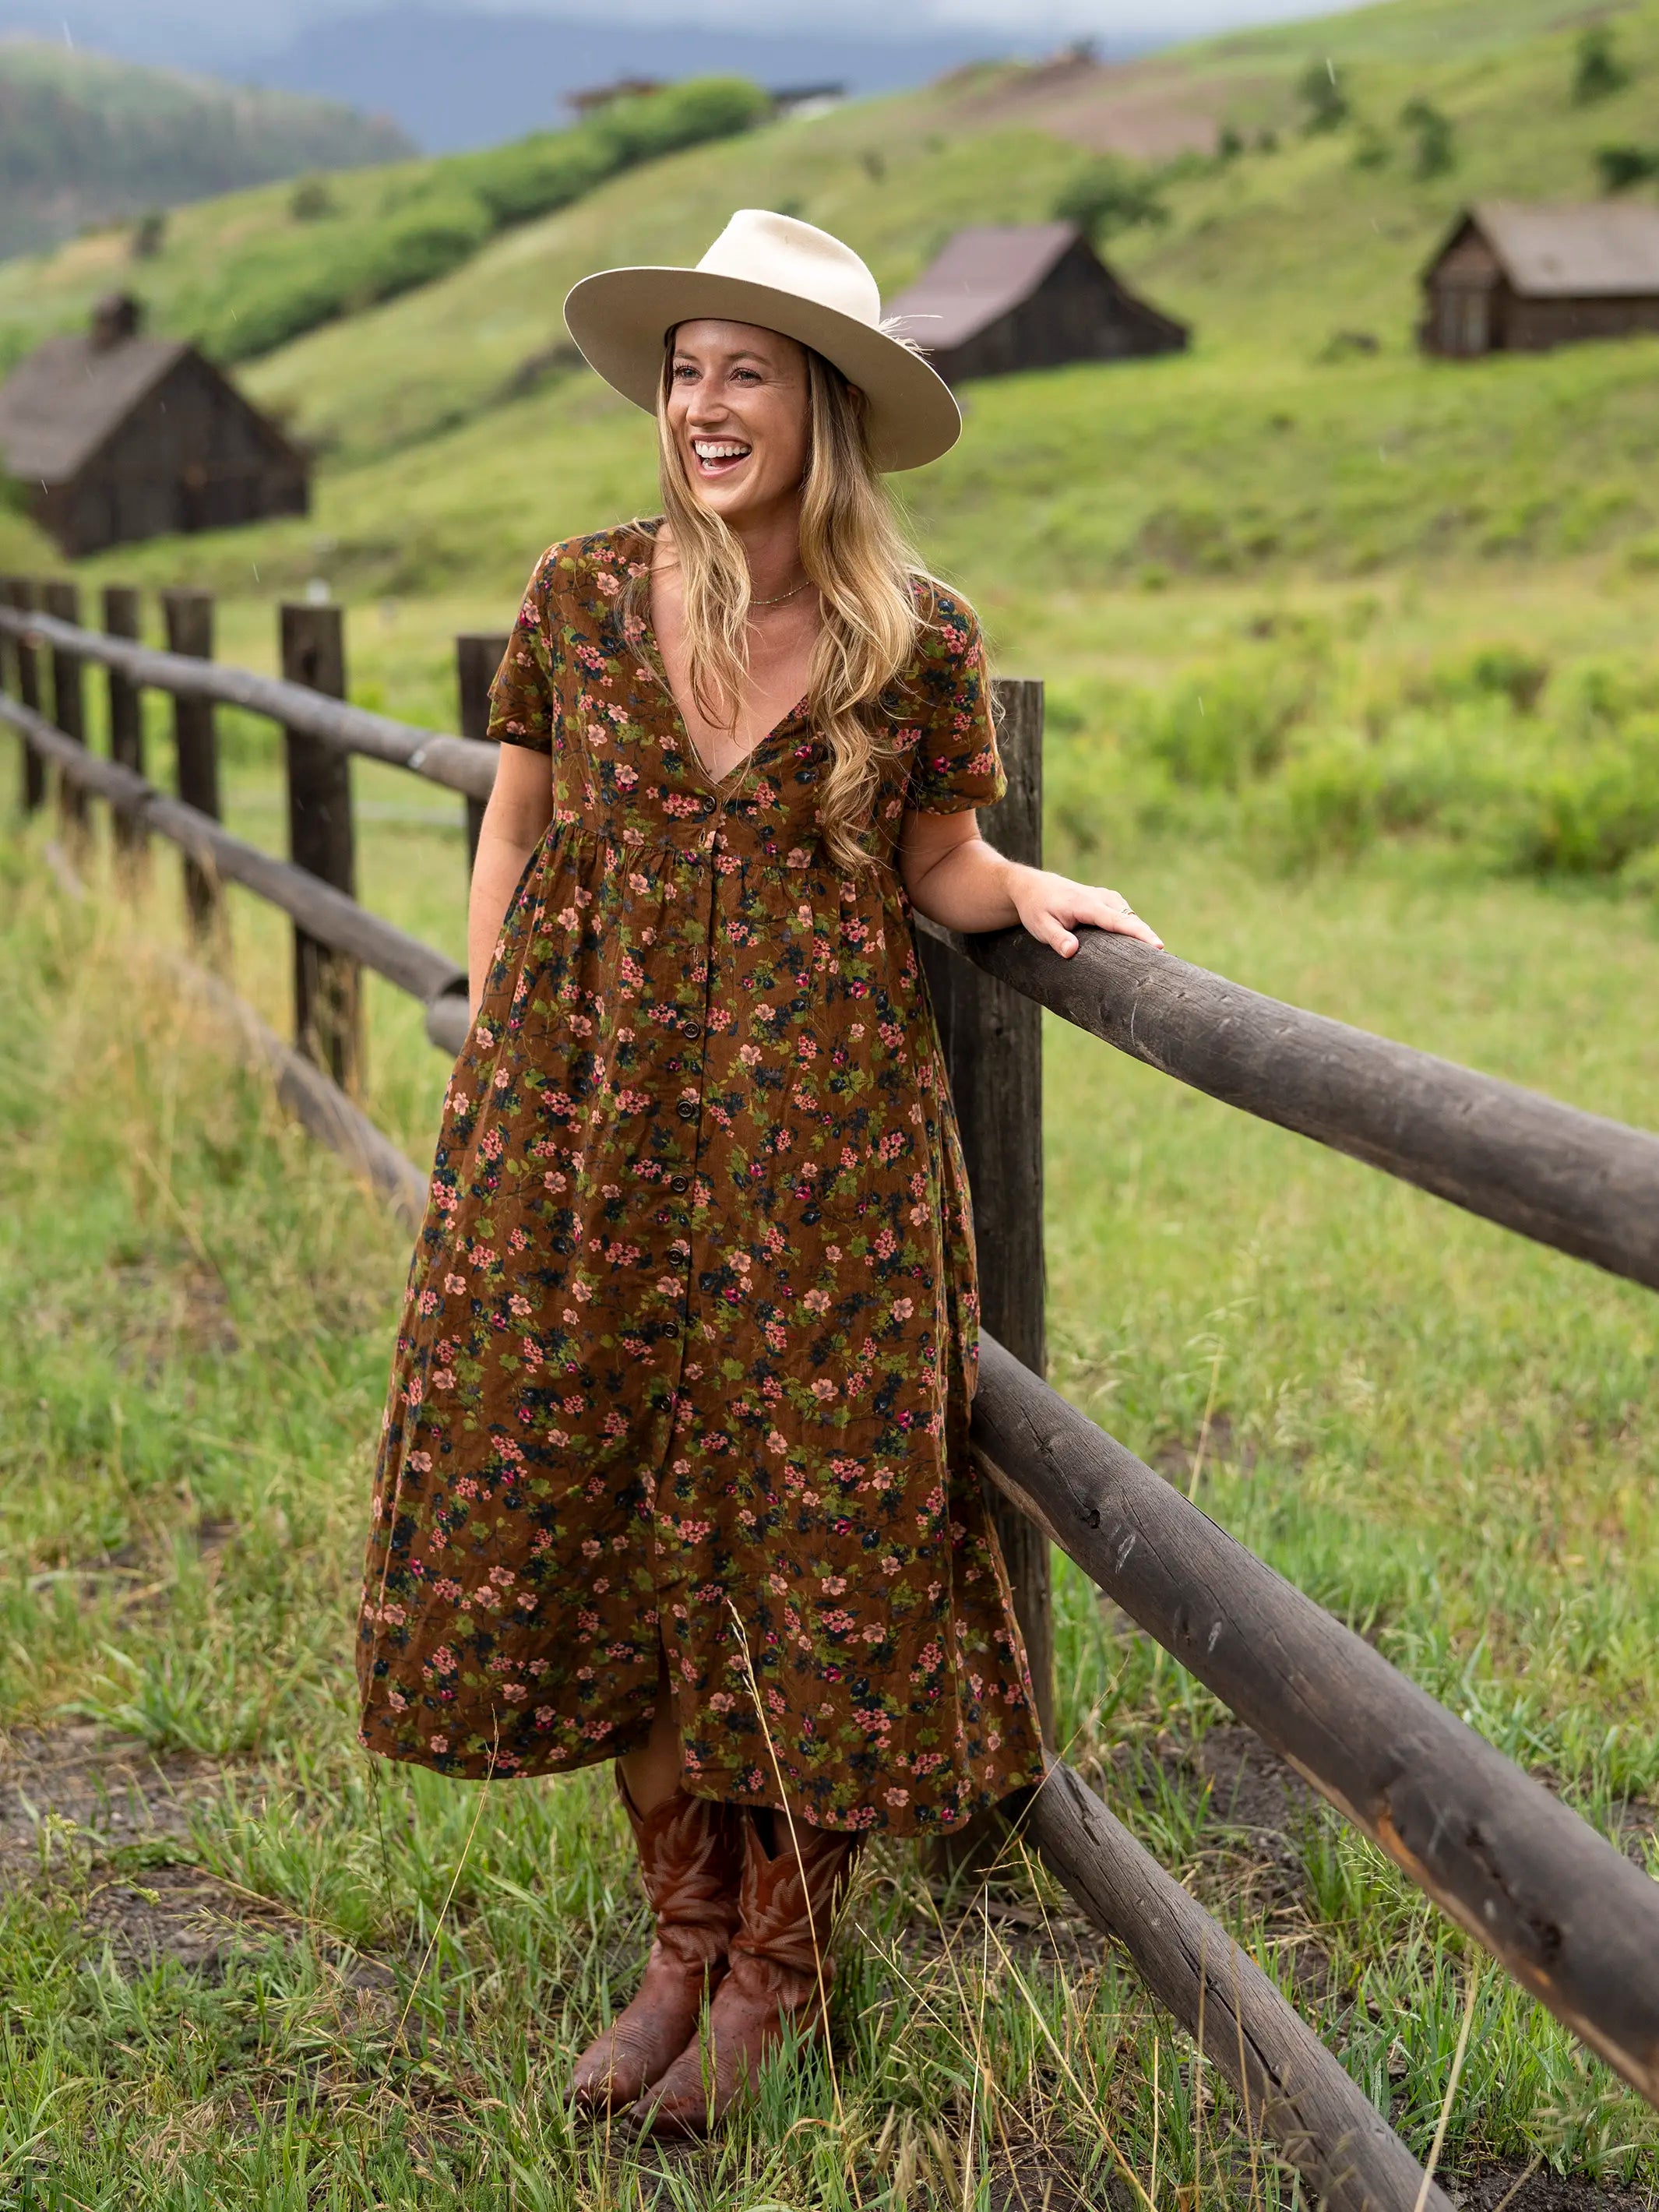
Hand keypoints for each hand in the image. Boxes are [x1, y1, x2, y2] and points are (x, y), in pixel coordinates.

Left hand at [1009, 867, 1163, 956]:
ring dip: (1141, 933)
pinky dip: (1133, 927)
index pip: (1117, 921)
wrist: (1033, 888)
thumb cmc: (1037, 908)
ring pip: (1130, 917)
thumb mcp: (1040, 926)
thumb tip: (1072, 952)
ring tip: (1152, 956)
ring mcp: (1107, 897)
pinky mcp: (1108, 900)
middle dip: (1147, 937)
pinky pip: (1125, 915)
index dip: (1139, 934)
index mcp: (1086, 904)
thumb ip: (1057, 939)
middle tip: (1162, 960)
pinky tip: (1137, 944)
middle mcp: (1101, 898)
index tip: (1157, 946)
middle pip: (1130, 919)